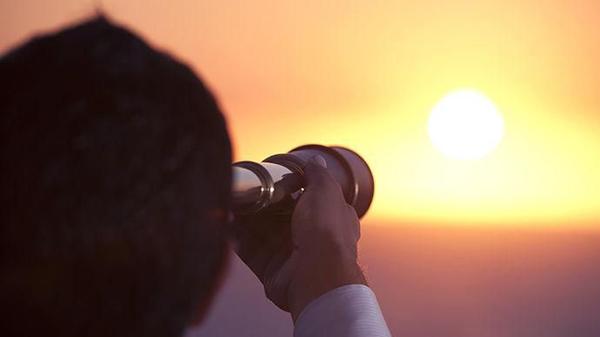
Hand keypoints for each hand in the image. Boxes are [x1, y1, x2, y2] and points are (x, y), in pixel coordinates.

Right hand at [232, 156, 366, 320]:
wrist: (316, 273)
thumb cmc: (326, 230)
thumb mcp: (325, 190)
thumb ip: (317, 175)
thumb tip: (315, 161)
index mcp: (329, 217)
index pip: (307, 199)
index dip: (289, 188)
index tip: (269, 177)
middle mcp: (311, 236)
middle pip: (279, 216)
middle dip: (260, 204)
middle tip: (241, 190)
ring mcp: (291, 254)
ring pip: (262, 232)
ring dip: (244, 219)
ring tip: (227, 203)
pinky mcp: (272, 269)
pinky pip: (250, 251)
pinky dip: (237, 239)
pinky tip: (225, 225)